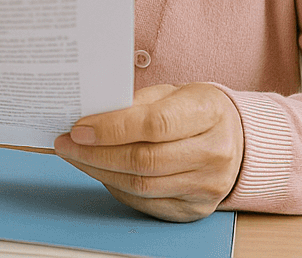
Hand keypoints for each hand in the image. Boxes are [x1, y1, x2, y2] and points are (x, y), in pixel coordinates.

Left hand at [55, 83, 243, 221]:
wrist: (234, 139)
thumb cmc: (195, 110)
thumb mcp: (171, 92)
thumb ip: (135, 103)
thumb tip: (90, 117)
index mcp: (208, 113)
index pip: (155, 124)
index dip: (111, 128)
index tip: (79, 129)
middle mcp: (214, 152)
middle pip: (144, 160)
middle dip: (96, 153)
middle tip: (67, 144)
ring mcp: (208, 185)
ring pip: (141, 185)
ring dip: (100, 172)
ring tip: (76, 157)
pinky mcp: (196, 208)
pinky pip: (146, 203)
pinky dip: (117, 188)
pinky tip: (100, 172)